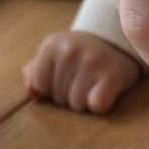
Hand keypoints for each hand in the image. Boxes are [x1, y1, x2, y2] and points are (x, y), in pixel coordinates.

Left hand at [22, 31, 142, 112]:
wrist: (117, 42)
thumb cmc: (80, 56)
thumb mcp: (54, 55)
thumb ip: (35, 72)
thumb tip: (31, 92)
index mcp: (51, 45)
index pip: (40, 86)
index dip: (51, 89)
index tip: (64, 79)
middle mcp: (70, 51)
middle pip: (59, 98)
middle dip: (69, 96)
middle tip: (83, 81)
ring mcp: (91, 62)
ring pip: (77, 105)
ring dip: (85, 103)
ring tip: (93, 86)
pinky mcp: (112, 75)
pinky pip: (97, 106)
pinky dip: (100, 106)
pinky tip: (104, 92)